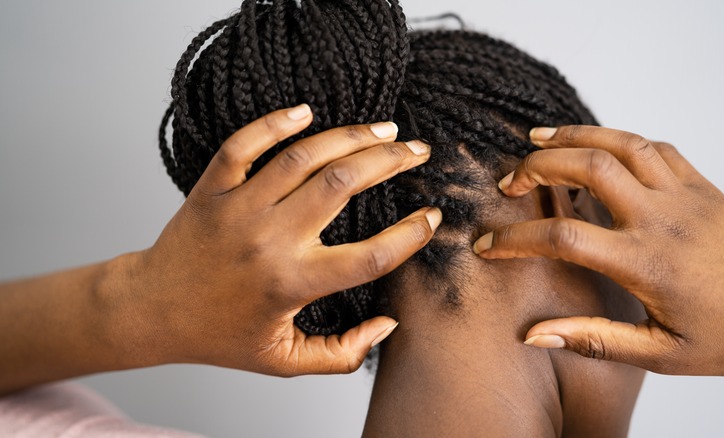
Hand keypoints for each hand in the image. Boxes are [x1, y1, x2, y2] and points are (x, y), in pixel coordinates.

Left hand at [117, 104, 440, 375]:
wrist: (151, 311)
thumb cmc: (220, 336)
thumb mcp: (284, 361)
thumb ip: (342, 354)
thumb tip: (388, 325)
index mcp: (292, 283)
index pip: (369, 256)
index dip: (410, 235)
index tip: (431, 217)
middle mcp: (269, 240)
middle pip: (342, 185)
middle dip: (390, 161)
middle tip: (416, 150)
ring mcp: (238, 208)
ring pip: (303, 158)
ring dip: (350, 137)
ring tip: (383, 129)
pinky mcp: (212, 188)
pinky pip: (244, 144)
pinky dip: (274, 122)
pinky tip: (306, 111)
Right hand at [473, 125, 723, 375]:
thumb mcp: (660, 354)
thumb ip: (593, 341)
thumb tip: (533, 335)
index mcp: (645, 262)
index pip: (563, 236)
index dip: (516, 238)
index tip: (487, 245)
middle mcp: (660, 218)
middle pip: (587, 167)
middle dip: (537, 166)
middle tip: (510, 180)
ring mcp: (684, 195)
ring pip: (620, 144)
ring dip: (573, 136)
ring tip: (538, 138)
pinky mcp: (701, 186)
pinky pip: (655, 146)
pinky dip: (619, 139)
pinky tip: (599, 147)